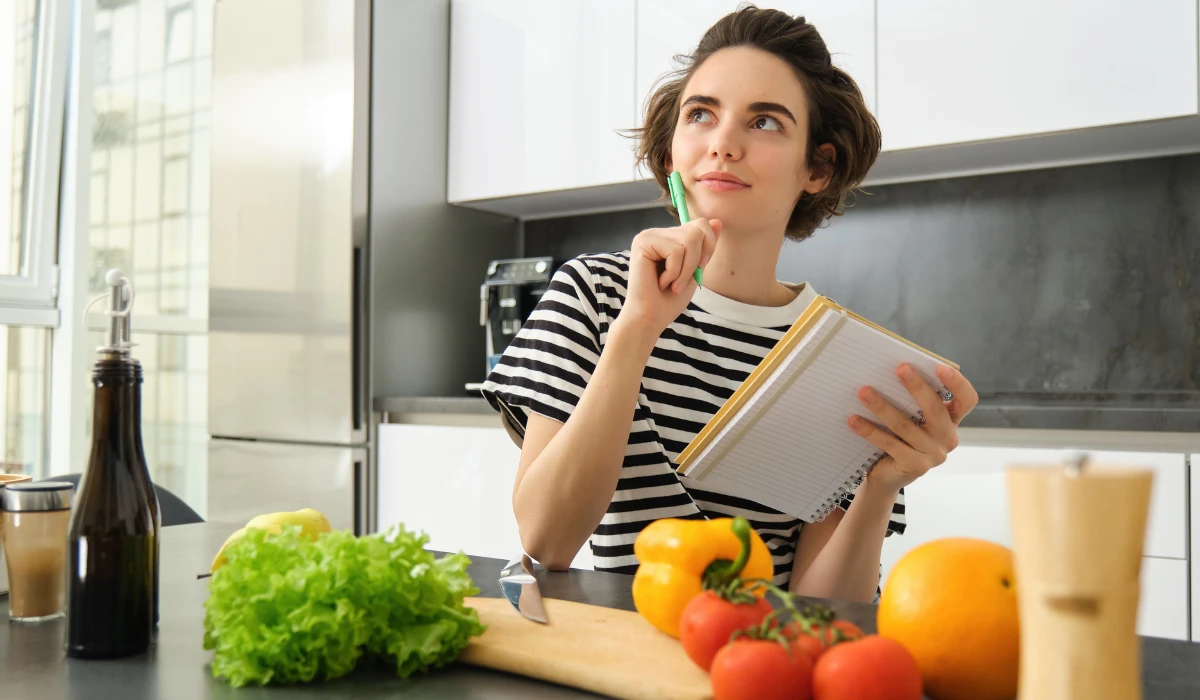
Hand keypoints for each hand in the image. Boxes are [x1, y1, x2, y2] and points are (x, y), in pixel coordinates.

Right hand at [616, 219, 720, 336]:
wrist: (650, 318)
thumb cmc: (669, 299)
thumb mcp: (695, 269)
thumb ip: (704, 246)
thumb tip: (718, 221)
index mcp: (668, 237)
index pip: (700, 224)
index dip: (707, 247)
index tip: (696, 270)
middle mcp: (656, 232)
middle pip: (697, 231)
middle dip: (696, 261)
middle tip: (681, 280)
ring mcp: (648, 236)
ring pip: (689, 240)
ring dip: (686, 270)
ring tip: (671, 284)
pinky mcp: (642, 243)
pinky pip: (675, 251)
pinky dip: (674, 273)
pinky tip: (660, 282)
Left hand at [847, 364, 978, 493]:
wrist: (886, 476)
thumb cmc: (898, 437)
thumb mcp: (911, 418)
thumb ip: (911, 400)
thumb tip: (892, 370)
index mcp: (951, 420)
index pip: (967, 400)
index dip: (958, 383)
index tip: (940, 367)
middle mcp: (947, 438)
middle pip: (936, 410)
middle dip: (917, 387)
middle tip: (899, 369)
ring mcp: (934, 455)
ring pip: (906, 426)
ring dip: (882, 407)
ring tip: (864, 392)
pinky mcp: (916, 467)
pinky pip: (889, 443)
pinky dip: (869, 430)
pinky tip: (853, 420)